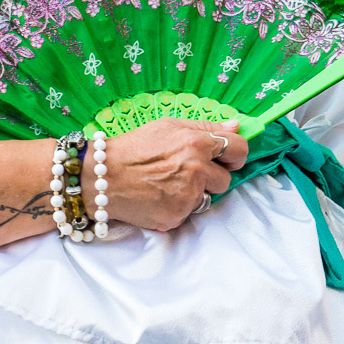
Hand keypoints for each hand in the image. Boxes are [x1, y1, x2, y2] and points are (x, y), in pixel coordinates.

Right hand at [98, 119, 247, 230]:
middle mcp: (197, 171)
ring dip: (194, 193)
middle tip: (186, 172)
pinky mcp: (177, 216)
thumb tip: (236, 127)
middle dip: (211, 177)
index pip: (239, 150)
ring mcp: (188, 196)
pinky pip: (188, 213)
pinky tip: (159, 196)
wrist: (103, 177)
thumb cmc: (133, 148)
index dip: (235, 154)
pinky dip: (177, 206)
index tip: (226, 158)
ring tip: (168, 184)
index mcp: (197, 144)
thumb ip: (205, 127)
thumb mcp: (167, 126)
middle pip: (226, 179)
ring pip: (207, 198)